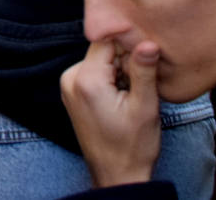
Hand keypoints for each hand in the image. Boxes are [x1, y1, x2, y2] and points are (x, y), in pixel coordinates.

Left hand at [62, 39, 160, 187]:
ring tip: (132, 94)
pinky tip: (122, 98)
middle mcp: (70, 78)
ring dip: (119, 71)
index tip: (145, 62)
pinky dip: (110, 80)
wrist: (116, 175)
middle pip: (103, 50)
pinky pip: (94, 73)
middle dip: (125, 61)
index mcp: (85, 79)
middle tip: (140, 84)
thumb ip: (144, 71)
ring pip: (100, 61)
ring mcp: (68, 85)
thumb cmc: (132, 146)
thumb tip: (147, 42)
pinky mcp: (73, 93)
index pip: (107, 40)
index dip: (129, 46)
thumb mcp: (144, 107)